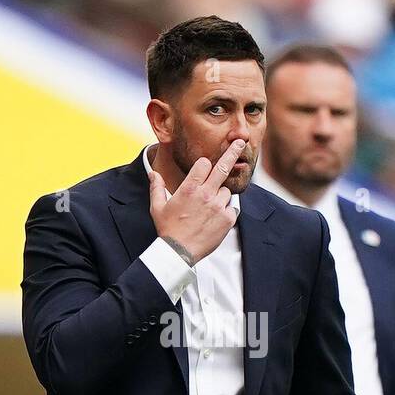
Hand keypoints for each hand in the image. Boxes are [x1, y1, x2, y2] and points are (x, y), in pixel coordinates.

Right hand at [148, 139, 243, 265]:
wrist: (179, 252)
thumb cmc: (167, 229)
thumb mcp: (157, 207)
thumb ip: (156, 188)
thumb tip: (154, 173)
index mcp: (189, 188)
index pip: (204, 164)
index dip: (205, 165)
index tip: (205, 168)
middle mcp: (206, 194)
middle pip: (223, 167)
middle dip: (232, 152)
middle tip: (240, 142)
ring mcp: (218, 206)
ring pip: (226, 192)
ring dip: (220, 196)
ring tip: (208, 211)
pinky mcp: (227, 219)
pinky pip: (232, 208)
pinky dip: (226, 212)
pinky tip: (214, 220)